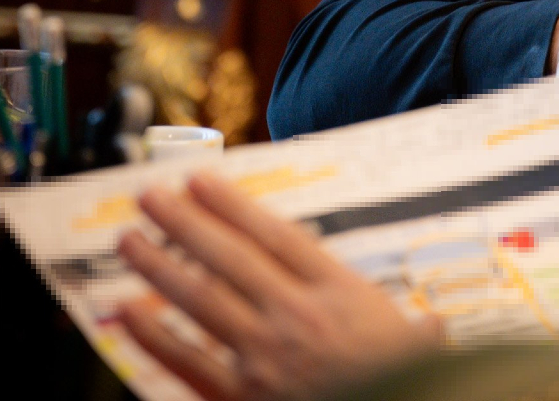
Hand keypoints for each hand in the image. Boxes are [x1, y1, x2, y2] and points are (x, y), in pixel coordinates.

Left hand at [115, 172, 441, 400]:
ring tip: (129, 238)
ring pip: (200, 299)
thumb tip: (432, 327)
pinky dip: (152, 336)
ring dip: (158, 265)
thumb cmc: (399, 384)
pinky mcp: (238, 397)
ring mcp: (263, 358)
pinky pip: (186, 361)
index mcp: (340, 294)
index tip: (200, 180)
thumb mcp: (422, 352)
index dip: (233, 204)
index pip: (277, 236)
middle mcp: (297, 317)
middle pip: (230, 257)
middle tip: (150, 194)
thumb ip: (418, 332)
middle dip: (185, 221)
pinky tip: (126, 312)